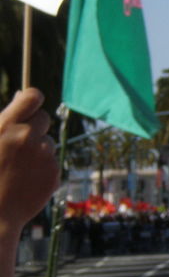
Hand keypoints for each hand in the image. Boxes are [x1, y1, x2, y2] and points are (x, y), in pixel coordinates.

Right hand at [0, 89, 58, 237]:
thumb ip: (5, 120)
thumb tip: (23, 95)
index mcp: (6, 126)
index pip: (33, 96)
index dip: (32, 98)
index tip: (30, 102)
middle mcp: (28, 137)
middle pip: (44, 118)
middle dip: (35, 126)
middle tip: (20, 141)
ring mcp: (43, 155)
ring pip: (48, 142)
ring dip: (38, 150)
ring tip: (17, 168)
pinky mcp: (54, 172)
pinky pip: (51, 162)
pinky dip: (42, 168)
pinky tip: (25, 181)